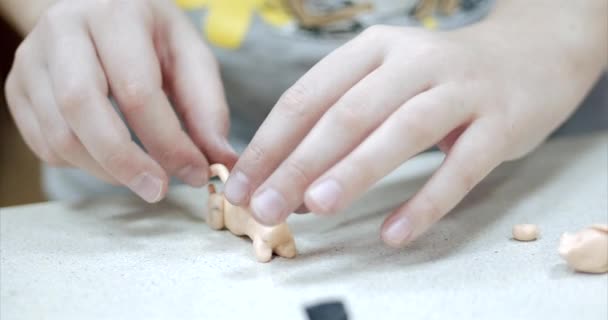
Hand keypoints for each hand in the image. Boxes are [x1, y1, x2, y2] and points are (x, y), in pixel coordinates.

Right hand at [5, 0, 236, 202]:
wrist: (96, 9)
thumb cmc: (150, 35)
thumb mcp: (189, 54)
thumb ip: (207, 106)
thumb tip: (221, 159)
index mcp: (114, 15)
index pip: (136, 90)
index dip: (168, 142)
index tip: (196, 173)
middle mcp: (63, 30)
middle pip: (82, 108)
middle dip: (126, 162)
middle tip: (159, 190)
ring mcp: (32, 59)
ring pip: (59, 133)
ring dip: (105, 170)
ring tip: (141, 176)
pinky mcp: (17, 86)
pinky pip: (43, 143)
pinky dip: (81, 164)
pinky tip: (110, 160)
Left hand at [223, 25, 600, 246]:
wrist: (529, 56)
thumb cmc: (438, 80)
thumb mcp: (384, 86)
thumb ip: (340, 129)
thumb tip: (289, 187)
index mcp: (372, 48)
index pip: (308, 96)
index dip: (270, 144)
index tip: (242, 186)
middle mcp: (413, 60)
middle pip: (347, 114)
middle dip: (299, 164)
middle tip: (266, 207)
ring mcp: (461, 88)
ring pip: (401, 131)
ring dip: (354, 172)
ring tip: (316, 209)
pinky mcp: (501, 122)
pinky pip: (461, 168)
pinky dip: (426, 202)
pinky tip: (394, 233)